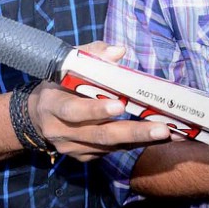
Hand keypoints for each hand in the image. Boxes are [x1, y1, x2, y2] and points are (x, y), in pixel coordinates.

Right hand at [26, 42, 170, 160]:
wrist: (37, 117)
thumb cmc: (60, 84)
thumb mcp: (67, 65)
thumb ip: (91, 55)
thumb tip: (118, 51)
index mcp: (53, 105)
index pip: (73, 110)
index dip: (95, 110)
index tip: (120, 105)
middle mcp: (61, 131)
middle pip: (100, 134)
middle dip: (133, 132)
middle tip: (161, 129)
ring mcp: (73, 147)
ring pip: (111, 146)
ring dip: (143, 140)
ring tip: (171, 134)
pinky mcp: (85, 156)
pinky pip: (114, 151)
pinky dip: (139, 144)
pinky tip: (163, 139)